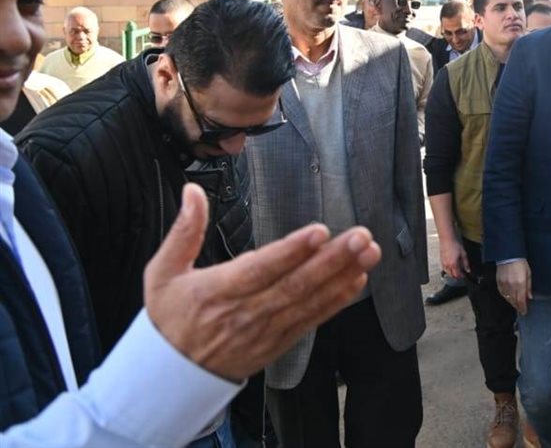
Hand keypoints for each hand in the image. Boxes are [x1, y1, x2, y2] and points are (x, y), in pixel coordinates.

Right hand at [144, 184, 380, 382]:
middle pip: (294, 284)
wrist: (171, 376)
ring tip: (369, 253)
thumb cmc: (170, 318)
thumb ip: (184, 231)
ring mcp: (265, 330)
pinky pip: (312, 320)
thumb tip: (192, 192)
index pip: (260, 269)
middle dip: (332, 259)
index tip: (319, 232)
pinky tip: (357, 280)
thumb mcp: (163, 273)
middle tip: (361, 237)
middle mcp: (245, 312)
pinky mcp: (278, 343)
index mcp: (217, 291)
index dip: (291, 252)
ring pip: (309, 300)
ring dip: (342, 276)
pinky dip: (336, 301)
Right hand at [440, 234, 470, 279]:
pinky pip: (444, 268)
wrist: (447, 239)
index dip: (461, 276)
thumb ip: (466, 263)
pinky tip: (450, 267)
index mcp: (453, 264)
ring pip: (447, 272)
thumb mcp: (463, 254)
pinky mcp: (441, 260)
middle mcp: (447, 265)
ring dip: (451, 273)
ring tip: (456, 271)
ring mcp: (443, 263)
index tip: (464, 275)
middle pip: (451, 275)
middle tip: (460, 274)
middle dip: (456, 276)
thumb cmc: (454, 245)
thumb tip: (468, 269)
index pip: (457, 274)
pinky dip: (447, 270)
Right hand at [496, 259, 531, 315]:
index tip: (524, 312)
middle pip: (514, 301)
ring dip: (512, 303)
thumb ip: (529, 286)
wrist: (508, 255)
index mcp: (520, 284)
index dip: (523, 308)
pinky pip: (502, 293)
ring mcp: (504, 285)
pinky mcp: (499, 282)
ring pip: (508, 298)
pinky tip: (508, 298)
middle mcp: (512, 286)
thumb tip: (529, 297)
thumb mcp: (528, 274)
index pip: (521, 300)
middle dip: (518, 307)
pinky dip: (506, 297)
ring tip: (516, 305)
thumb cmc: (520, 263)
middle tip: (520, 310)